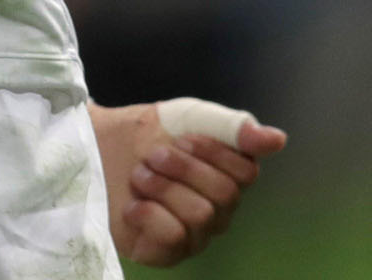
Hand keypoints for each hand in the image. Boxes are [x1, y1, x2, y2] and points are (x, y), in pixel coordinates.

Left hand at [94, 98, 288, 266]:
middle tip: (152, 157)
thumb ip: (231, 126)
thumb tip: (278, 140)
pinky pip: (175, 237)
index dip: (213, 153)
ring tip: (138, 177)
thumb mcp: (185, 118)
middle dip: (182, 168)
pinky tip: (132, 205)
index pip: (247, 173)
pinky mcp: (166, 253)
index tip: (181, 137)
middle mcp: (218, 211)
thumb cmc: (142, 136)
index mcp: (228, 177)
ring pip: (200, 215)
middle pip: (225, 195)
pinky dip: (148, 213)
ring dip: (161, 187)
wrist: (93, 151)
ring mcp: (195, 235)